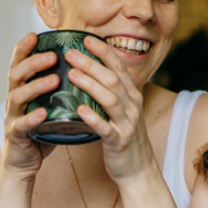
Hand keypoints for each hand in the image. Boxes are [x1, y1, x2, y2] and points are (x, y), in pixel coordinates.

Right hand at [2, 33, 58, 177]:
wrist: (25, 162)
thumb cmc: (41, 131)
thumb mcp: (49, 106)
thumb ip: (60, 89)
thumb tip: (85, 68)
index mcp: (22, 90)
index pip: (19, 64)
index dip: (24, 48)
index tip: (36, 34)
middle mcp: (14, 100)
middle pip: (15, 75)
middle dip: (32, 62)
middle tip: (51, 55)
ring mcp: (13, 117)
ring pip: (17, 97)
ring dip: (35, 86)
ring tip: (54, 79)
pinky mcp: (15, 136)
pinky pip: (21, 125)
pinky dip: (32, 118)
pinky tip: (43, 113)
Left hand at [64, 36, 155, 182]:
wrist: (138, 169)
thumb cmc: (123, 137)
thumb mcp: (122, 110)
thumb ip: (111, 92)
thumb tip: (89, 71)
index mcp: (132, 96)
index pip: (119, 67)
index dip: (103, 51)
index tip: (85, 38)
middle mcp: (133, 106)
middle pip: (113, 79)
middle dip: (91, 64)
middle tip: (69, 53)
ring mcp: (127, 124)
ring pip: (110, 99)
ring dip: (90, 85)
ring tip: (71, 75)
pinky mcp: (120, 142)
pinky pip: (106, 129)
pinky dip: (94, 118)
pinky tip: (80, 111)